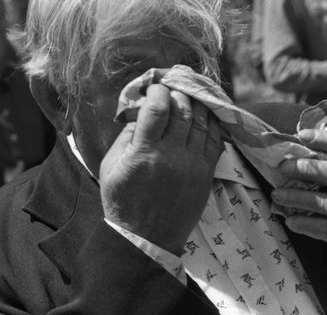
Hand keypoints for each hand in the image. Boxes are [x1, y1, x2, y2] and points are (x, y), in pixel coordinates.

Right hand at [99, 85, 223, 254]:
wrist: (146, 239)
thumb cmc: (122, 202)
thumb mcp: (110, 167)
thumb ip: (126, 136)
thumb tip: (142, 111)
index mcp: (144, 153)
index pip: (158, 108)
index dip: (158, 91)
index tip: (155, 88)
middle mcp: (172, 155)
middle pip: (183, 109)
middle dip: (178, 93)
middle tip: (173, 89)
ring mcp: (193, 164)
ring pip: (202, 121)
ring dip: (196, 104)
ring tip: (189, 97)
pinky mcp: (206, 173)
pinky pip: (216, 139)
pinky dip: (212, 122)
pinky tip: (205, 115)